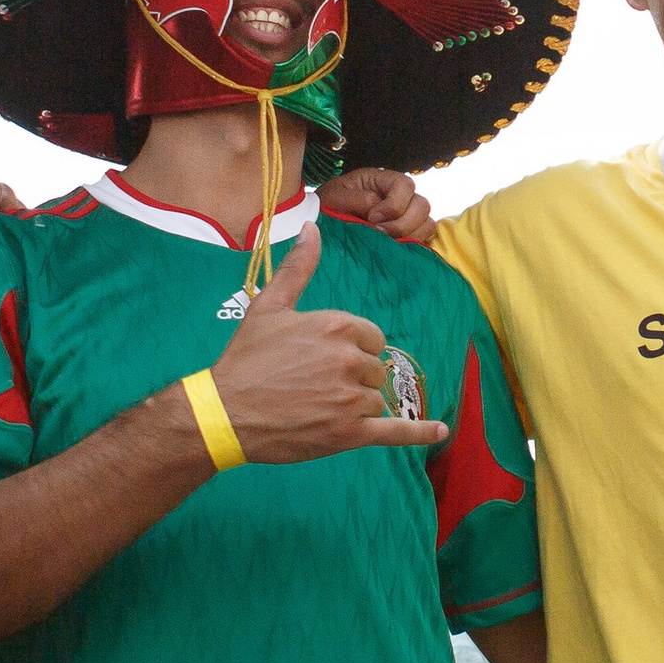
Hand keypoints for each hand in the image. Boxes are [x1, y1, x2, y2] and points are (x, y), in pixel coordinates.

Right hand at [200, 226, 449, 464]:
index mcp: (337, 326)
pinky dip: (418, 431)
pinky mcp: (349, 434)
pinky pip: (395, 431)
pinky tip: (439, 429)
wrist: (223, 413)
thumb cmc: (245, 358)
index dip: (353, 349)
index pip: (372, 338)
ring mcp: (351, 399)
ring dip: (355, 405)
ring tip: (317, 407)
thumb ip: (298, 268)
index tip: (325, 359)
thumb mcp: (269, 306)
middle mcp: (349, 360)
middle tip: (313, 385)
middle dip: (352, 378)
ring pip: (375, 400)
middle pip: (375, 369)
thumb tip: (312, 228)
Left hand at [317, 166, 436, 245]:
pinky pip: (422, 240)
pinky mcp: (404, 237)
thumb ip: (357, 199)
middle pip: (422, 205)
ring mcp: (403, 218)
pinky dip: (413, 246)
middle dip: (404, 223)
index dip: (394, 204)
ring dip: (409, 235)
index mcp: (381, 181)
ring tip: (387, 244)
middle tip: (381, 233)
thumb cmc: (325, 207)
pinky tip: (394, 251)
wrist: (317, 227)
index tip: (372, 218)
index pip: (405, 185)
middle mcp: (397, 197)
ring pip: (427, 223)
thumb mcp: (334, 197)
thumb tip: (377, 209)